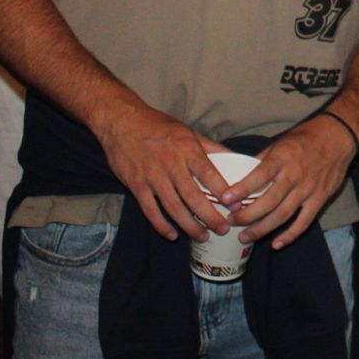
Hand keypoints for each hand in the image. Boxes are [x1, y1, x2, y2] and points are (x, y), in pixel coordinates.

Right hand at [91, 98, 229, 241]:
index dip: (224, 192)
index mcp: (187, 150)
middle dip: (210, 216)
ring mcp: (152, 177)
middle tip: (223, 229)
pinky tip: (172, 235)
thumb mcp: (188, 132)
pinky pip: (150, 210)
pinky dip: (161, 225)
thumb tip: (235, 158)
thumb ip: (211, 147)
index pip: (210, 174)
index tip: (237, 205)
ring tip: (203, 236)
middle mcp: (171, 165)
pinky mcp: (136, 185)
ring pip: (174, 207)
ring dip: (189, 225)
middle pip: (193, 196)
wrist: (121, 122)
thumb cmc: (159, 126)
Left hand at [223, 115, 354, 248]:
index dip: (241, 189)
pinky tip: (276, 244)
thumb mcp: (280, 143)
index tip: (224, 200)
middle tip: (231, 222)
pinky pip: (304, 221)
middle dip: (247, 215)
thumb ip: (261, 161)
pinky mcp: (320, 198)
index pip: (259, 176)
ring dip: (262, 229)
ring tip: (244, 237)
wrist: (339, 136)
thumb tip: (239, 177)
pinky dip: (290, 235)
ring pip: (283, 215)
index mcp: (282, 158)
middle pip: (269, 201)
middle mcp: (295, 175)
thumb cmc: (305, 139)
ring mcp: (309, 189)